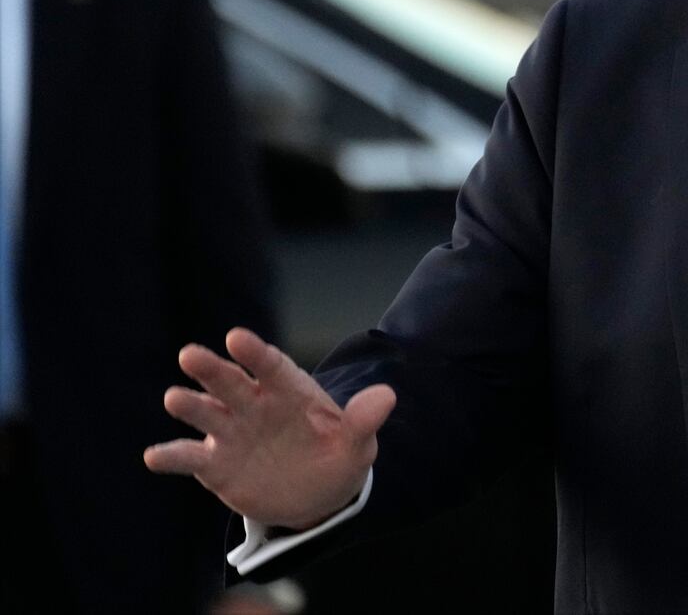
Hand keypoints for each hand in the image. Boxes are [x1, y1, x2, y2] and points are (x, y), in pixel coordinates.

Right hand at [144, 327, 395, 529]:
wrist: (318, 495)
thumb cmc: (338, 456)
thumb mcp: (357, 442)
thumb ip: (364, 420)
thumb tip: (387, 396)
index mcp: (289, 391)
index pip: (271, 366)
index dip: (255, 353)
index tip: (236, 337)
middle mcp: (255, 405)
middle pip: (231, 382)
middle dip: (212, 369)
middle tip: (190, 354)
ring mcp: (232, 432)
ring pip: (206, 413)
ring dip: (191, 405)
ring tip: (175, 398)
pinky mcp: (215, 464)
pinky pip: (190, 457)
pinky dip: (172, 456)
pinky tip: (154, 456)